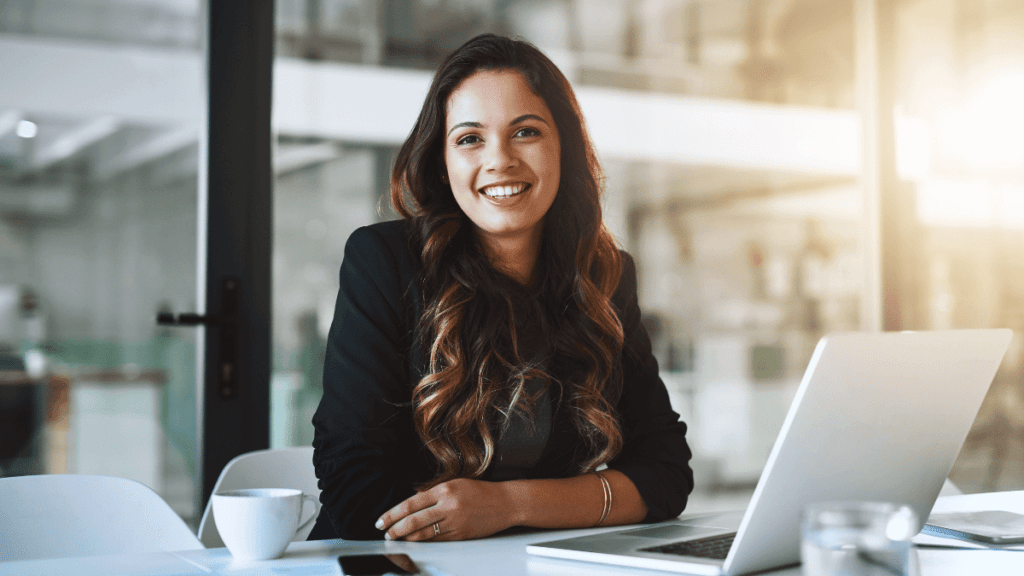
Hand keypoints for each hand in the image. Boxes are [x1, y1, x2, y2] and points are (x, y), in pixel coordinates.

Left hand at [375, 478, 516, 540]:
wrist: (505, 503)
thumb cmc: (480, 492)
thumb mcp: (455, 484)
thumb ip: (433, 493)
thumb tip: (412, 502)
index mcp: (444, 489)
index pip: (411, 504)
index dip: (393, 514)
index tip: (382, 520)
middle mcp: (448, 505)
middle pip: (414, 521)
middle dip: (395, 529)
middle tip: (386, 534)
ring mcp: (455, 522)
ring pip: (424, 534)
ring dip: (407, 538)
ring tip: (397, 540)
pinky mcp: (461, 535)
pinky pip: (437, 541)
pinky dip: (424, 543)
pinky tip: (415, 543)